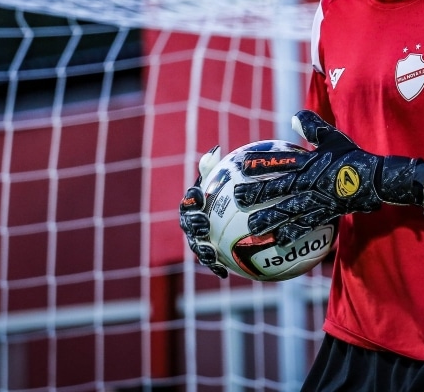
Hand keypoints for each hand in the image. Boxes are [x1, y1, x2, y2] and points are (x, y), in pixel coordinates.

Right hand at [178, 145, 227, 277]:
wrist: (235, 215)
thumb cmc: (227, 192)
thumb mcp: (224, 180)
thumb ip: (216, 168)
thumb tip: (215, 149)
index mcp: (194, 203)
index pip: (189, 201)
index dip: (192, 200)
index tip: (200, 198)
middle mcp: (192, 222)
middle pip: (188, 225)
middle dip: (194, 226)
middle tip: (204, 226)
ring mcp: (198, 239)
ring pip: (196, 246)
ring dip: (201, 250)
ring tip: (211, 254)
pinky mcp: (208, 255)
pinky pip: (210, 262)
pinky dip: (215, 267)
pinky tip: (224, 274)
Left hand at [234, 110, 423, 245]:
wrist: (377, 179)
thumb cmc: (353, 157)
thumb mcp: (333, 137)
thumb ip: (313, 128)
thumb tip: (294, 116)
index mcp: (310, 161)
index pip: (281, 160)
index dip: (261, 161)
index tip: (240, 163)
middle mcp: (311, 181)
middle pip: (280, 187)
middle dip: (257, 192)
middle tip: (236, 198)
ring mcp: (318, 199)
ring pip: (290, 210)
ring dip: (270, 218)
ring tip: (252, 226)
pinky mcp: (327, 213)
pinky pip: (307, 225)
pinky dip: (293, 233)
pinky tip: (278, 241)